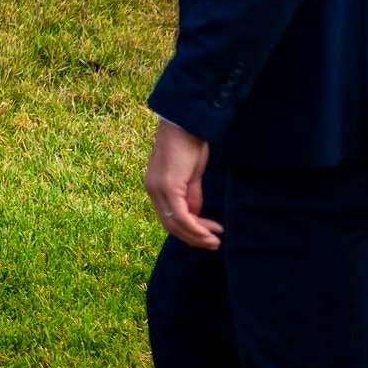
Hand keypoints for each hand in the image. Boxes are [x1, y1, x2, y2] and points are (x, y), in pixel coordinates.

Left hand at [143, 118, 221, 249]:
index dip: (189, 230)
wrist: (185, 123)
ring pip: (175, 224)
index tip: (209, 234)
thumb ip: (190, 195)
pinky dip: (196, 227)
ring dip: (196, 236)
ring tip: (215, 241)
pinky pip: (180, 216)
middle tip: (213, 243)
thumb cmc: (189, 144)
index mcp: (155, 187)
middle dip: (193, 237)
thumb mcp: (191, 175)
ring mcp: (157, 189)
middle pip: (170, 225)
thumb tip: (195, 216)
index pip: (169, 218)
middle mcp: (152, 190)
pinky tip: (210, 232)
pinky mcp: (167, 187)